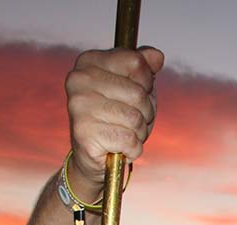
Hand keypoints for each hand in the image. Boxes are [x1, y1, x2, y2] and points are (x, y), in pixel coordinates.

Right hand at [64, 46, 164, 191]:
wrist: (94, 155)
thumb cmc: (117, 117)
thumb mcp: (135, 87)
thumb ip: (145, 68)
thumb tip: (157, 56)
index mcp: (89, 61)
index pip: (136, 62)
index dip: (146, 82)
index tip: (135, 93)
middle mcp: (79, 80)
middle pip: (138, 93)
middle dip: (146, 112)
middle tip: (132, 120)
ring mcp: (79, 106)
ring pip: (135, 118)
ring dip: (140, 132)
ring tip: (125, 133)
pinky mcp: (84, 133)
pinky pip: (129, 140)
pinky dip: (133, 148)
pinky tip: (120, 147)